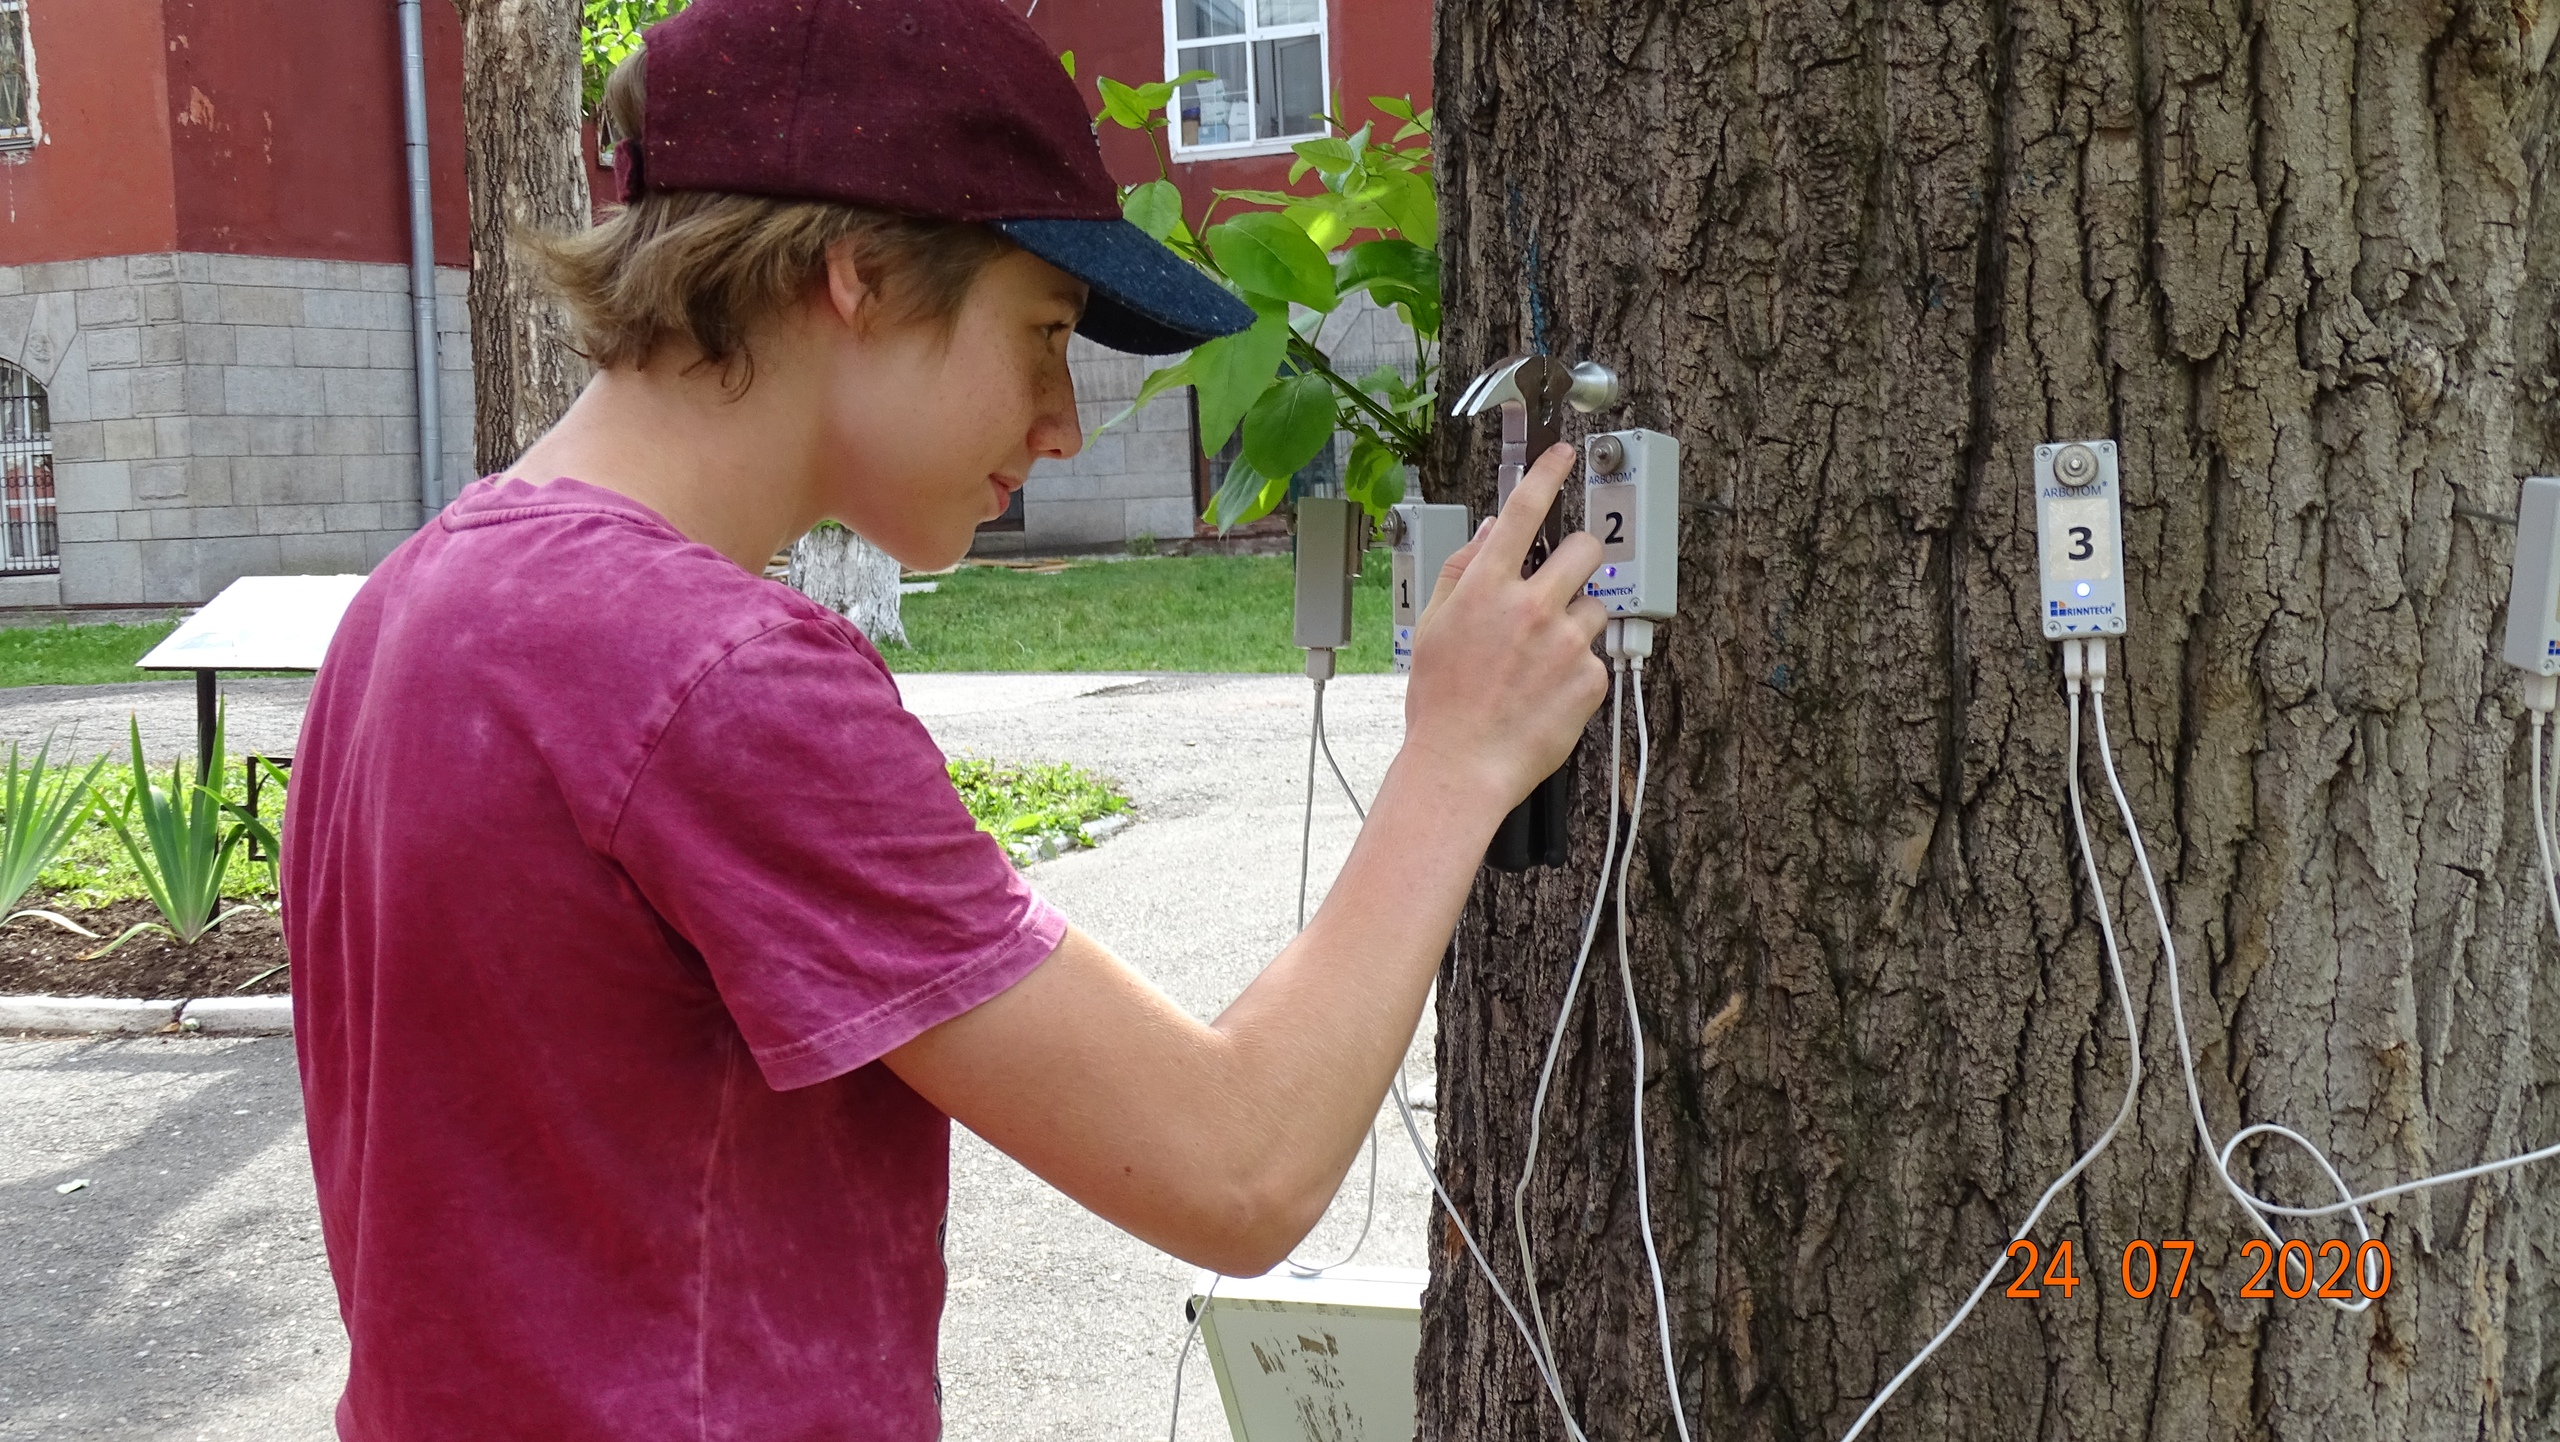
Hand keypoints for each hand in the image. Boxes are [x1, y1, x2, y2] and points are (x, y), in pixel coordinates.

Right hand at [1402, 442, 1608, 810]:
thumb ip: (1462, 573)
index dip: (1548, 473)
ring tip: (1541, 661)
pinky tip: (1547, 692)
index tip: (1563, 454)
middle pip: (1584, 549)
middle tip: (1562, 585)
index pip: (1523, 512)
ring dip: (1576, 623)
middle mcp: (1530, 606)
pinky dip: (1577, 670)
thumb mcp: (1434, 628)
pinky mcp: (1589, 677)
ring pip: (1595, 607)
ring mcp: (1565, 641)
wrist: (1462, 766)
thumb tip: (1487, 534)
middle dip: (1579, 558)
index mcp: (1486, 588)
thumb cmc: (1441, 704)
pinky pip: (1596, 656)